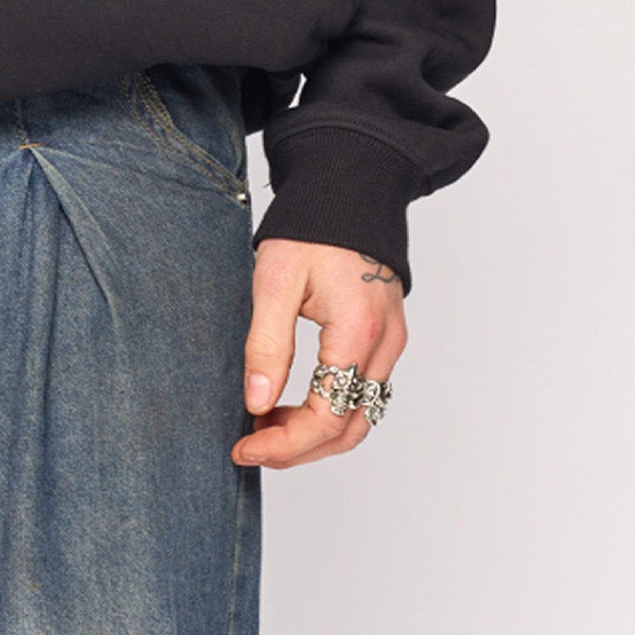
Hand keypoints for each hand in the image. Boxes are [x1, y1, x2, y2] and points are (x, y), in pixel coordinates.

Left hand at [231, 236, 405, 469]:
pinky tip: (290, 402)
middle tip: (249, 445)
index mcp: (357, 333)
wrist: (350, 185)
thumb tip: (256, 404)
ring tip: (264, 425)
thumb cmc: (311, 226)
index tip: (243, 447)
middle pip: (347, 430)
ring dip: (313, 434)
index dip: (283, 445)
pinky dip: (329, 411)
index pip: (325, 419)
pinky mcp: (387, 338)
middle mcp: (384, 346)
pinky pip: (363, 393)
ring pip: (358, 417)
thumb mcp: (275, 279)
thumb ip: (267, 344)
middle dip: (296, 449)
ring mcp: (391, 344)